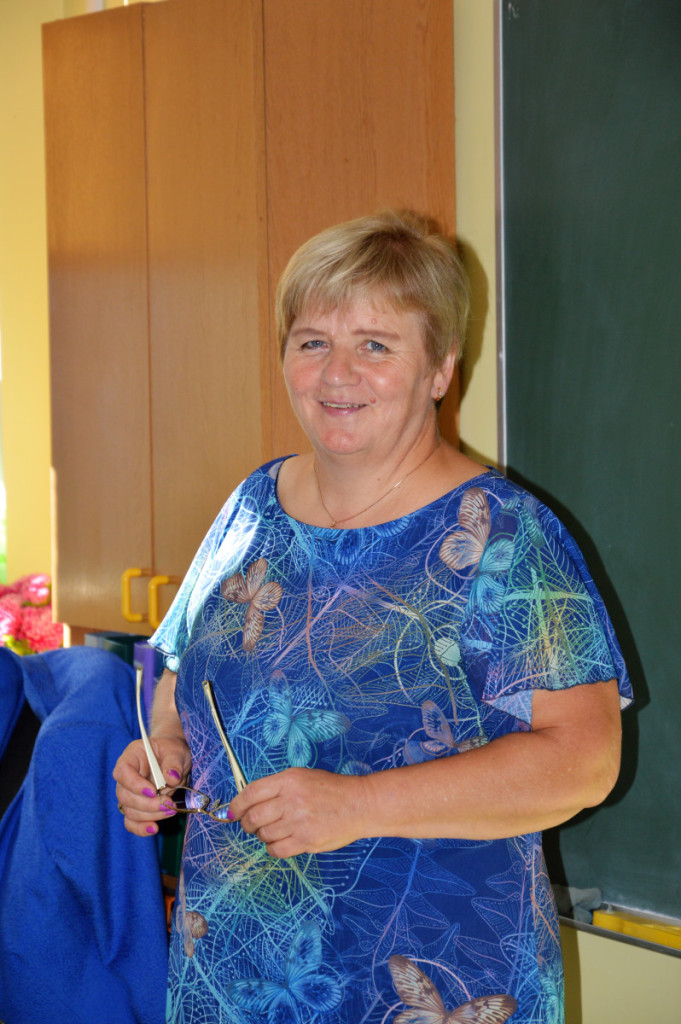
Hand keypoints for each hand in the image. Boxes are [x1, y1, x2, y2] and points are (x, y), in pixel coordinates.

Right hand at [113, 736, 190, 837]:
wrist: (173, 758)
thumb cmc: (171, 751)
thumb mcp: (176, 751)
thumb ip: (173, 763)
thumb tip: (172, 779)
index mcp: (131, 757)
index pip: (123, 772)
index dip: (135, 785)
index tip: (154, 791)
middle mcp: (125, 777)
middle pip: (125, 796)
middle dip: (147, 804)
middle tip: (168, 804)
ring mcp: (129, 793)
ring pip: (130, 811)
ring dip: (150, 815)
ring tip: (171, 810)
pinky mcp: (135, 807)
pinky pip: (131, 822)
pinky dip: (141, 828)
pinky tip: (153, 829)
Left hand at [229, 767, 366, 857]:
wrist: (358, 804)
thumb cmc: (330, 789)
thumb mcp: (302, 776)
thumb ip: (276, 788)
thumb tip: (248, 803)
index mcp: (288, 780)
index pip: (250, 794)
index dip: (236, 805)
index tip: (233, 812)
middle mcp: (291, 800)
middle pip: (253, 818)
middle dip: (247, 824)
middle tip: (250, 825)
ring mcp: (298, 822)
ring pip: (264, 835)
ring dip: (263, 835)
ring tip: (273, 830)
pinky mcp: (306, 841)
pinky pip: (277, 850)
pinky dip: (273, 848)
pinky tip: (280, 842)